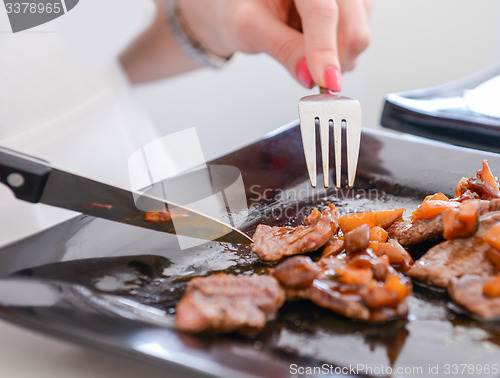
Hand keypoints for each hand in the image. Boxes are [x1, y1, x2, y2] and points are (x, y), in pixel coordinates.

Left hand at [178, 0, 371, 90]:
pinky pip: (356, 41)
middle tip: (307, 77)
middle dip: (332, 62)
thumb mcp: (249, 28)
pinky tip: (312, 45)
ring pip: (358, 37)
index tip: (325, 82)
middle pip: (352, 28)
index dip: (324, 50)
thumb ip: (282, 49)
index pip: (322, 11)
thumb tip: (308, 76)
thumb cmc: (237, 8)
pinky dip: (336, 55)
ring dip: (334, 59)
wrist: (240, 5)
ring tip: (300, 47)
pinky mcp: (354, 11)